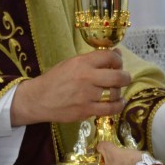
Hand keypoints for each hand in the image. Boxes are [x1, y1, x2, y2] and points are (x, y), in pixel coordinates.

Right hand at [10, 49, 130, 125]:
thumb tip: (117, 54)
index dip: (118, 60)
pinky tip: (118, 103)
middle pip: (118, 77)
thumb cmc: (56, 79)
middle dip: (125, 77)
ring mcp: (87, 96)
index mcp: (82, 62)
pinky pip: (110, 109)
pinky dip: (118, 106)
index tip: (117, 64)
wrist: (39, 99)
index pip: (110, 57)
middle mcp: (86, 77)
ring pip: (115, 93)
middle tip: (123, 78)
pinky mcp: (86, 110)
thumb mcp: (72, 63)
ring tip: (117, 92)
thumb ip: (94, 59)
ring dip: (120, 92)